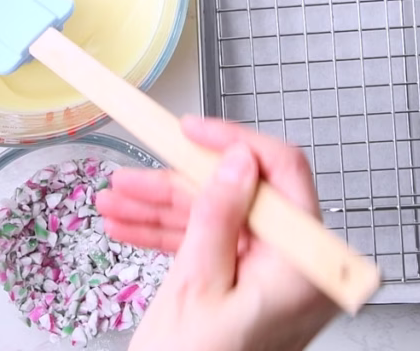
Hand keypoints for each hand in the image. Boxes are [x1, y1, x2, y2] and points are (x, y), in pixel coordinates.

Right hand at [96, 117, 336, 350]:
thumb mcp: (194, 285)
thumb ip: (218, 215)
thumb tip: (236, 160)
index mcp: (302, 268)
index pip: (284, 174)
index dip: (233, 143)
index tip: (192, 130)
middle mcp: (298, 271)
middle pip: (243, 196)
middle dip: (180, 184)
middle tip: (134, 173)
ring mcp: (274, 281)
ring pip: (220, 220)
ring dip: (165, 209)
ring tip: (117, 202)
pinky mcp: (251, 289)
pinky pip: (214, 247)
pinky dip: (173, 237)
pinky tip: (132, 225)